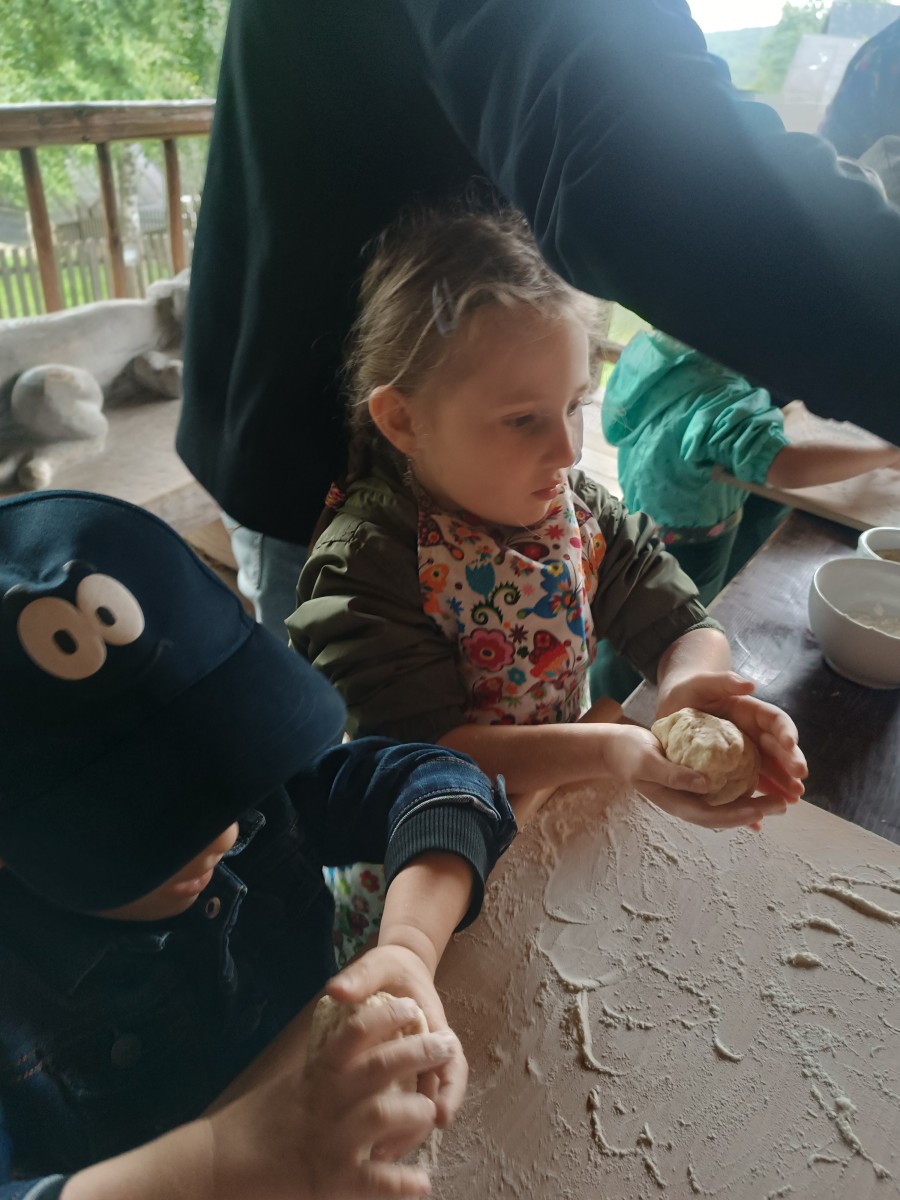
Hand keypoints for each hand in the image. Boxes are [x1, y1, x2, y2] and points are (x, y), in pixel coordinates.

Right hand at [208, 992, 455, 1199]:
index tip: (412, 1006)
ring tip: (433, 1111)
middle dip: (421, 1051)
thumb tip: (355, 1043)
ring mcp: (333, 1139)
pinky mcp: (332, 1180)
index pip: (357, 1030)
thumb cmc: (259, 1121)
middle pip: (384, 1065)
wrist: (218, 1163)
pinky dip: (401, 1183)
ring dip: (417, 1110)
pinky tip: (423, 1184)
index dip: (389, 1014)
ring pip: (387, 1114)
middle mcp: (328, 1099)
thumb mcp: (295, 1082)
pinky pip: (375, 1180)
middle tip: (447, 1043)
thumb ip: (326, 1066)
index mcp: (318, 1072)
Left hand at [328, 942, 467, 1133]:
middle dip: (419, 1124)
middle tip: (393, 1149)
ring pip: (417, 1104)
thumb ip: (361, 977)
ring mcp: (412, 1064)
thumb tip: (338, 990)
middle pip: (435, 1094)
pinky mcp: (394, 1072)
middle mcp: (427, 1050)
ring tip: (376, 1156)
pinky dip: (390, 1121)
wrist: (394, 967)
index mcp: (432, 1024)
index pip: (451, 1061)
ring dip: (404, 1131)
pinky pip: (398, 1100)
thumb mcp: (377, 965)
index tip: (441, 1115)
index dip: (451, 1090)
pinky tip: (367, 1140)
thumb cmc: (390, 967)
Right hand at [597, 723, 786, 828]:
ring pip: (726, 807)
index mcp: (677, 802)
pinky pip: (721, 793)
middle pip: (726, 816)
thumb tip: (705, 784)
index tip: (764, 807)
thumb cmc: (630, 753)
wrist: (618, 749)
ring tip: (778, 798)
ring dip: (752, 805)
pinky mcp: (693, 783)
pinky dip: (740, 792)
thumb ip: (673, 774)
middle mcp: (688, 803)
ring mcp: (691, 795)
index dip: (740, 813)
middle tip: (784, 804)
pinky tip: (757, 785)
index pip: (714, 815)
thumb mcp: (648, 760)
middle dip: (755, 812)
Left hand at [656, 670, 806, 804]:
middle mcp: (754, 733)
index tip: (790, 744)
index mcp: (752, 712)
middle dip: (791, 763)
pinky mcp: (732, 768)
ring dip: (782, 785)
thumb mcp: (704, 682)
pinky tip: (759, 816)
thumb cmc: (690, 690)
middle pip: (779, 749)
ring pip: (769, 770)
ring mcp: (745, 753)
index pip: (776, 721)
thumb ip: (725, 681)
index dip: (787, 732)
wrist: (674, 706)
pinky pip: (747, 784)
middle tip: (799, 778)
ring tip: (792, 800)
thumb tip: (750, 685)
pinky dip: (754, 799)